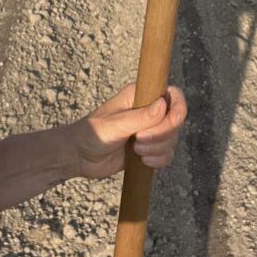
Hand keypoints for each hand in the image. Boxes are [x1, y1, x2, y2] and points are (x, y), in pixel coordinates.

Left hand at [70, 83, 187, 180]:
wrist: (80, 156)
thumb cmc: (93, 133)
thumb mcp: (116, 124)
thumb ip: (141, 117)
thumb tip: (163, 105)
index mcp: (141, 95)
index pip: (173, 95)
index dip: (176, 109)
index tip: (166, 122)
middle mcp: (149, 110)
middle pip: (176, 120)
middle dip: (162, 134)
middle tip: (139, 140)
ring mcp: (150, 130)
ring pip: (172, 139)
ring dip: (158, 148)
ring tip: (136, 151)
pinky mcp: (149, 148)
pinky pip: (167, 154)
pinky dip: (159, 160)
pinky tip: (143, 162)